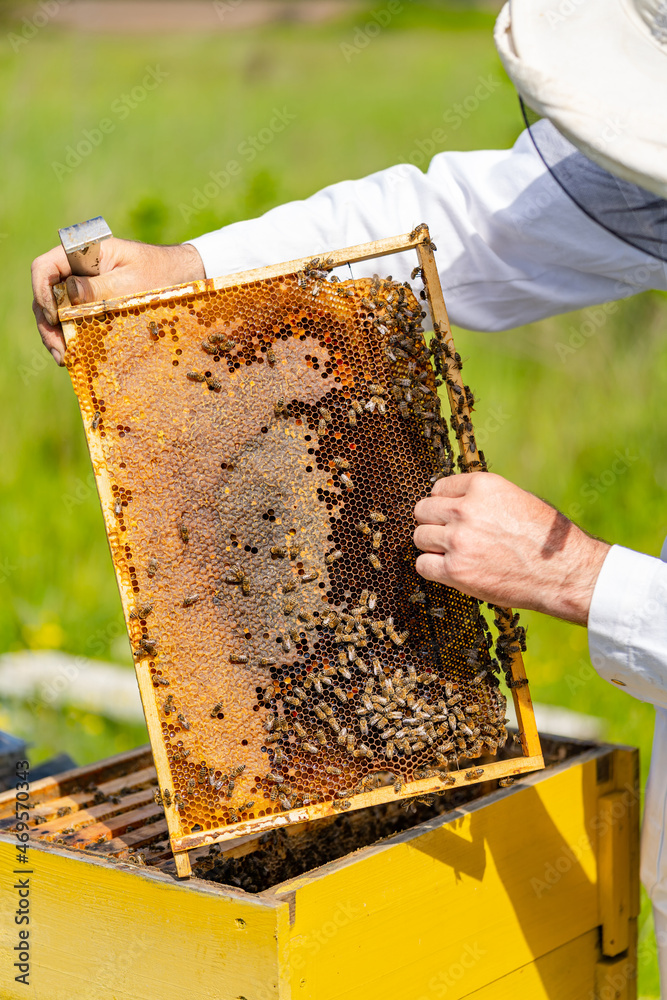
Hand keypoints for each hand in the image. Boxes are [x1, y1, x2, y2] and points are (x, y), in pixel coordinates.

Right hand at [31, 238, 204, 364]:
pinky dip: (71, 337)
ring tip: (64, 359)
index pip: (45, 267)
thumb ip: (100, 287)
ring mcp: (83, 288)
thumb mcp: (132, 281)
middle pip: (46, 294)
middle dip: (47, 324)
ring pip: (56, 311)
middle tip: (58, 351)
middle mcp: (77, 270)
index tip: (53, 318)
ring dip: (56, 335)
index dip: (40, 291)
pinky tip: (75, 355)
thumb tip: (67, 294)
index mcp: (83, 252)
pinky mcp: (92, 305)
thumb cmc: (161, 273)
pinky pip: (73, 320)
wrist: (184, 278)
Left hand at [413, 472, 609, 625]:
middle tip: (447, 535)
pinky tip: (450, 569)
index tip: (452, 515)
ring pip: (419, 537)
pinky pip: (422, 564)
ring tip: (452, 553)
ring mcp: (458, 540)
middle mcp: (465, 509)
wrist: (564, 573)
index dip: (445, 503)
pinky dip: (432, 568)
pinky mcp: (455, 570)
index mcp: (482, 485)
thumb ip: (483, 498)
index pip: (439, 488)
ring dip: (432, 545)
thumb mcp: (517, 499)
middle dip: (433, 522)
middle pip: (423, 510)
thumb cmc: (545, 538)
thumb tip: (455, 500)